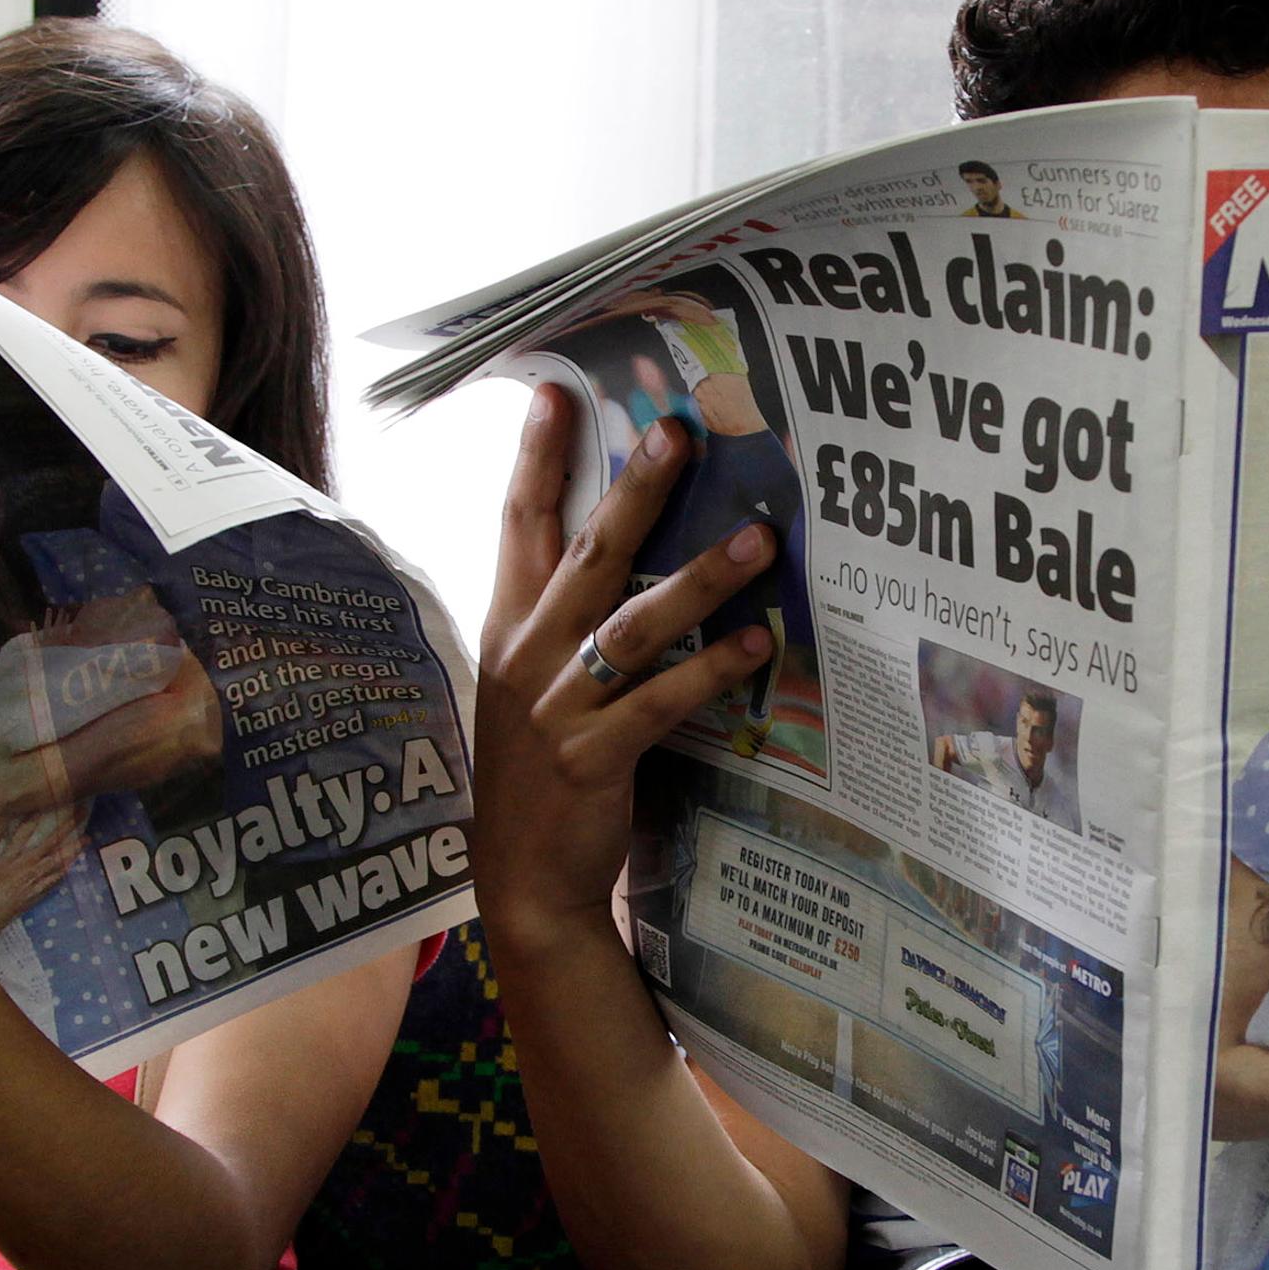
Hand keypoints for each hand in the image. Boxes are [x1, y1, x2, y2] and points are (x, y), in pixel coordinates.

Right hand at [0, 802, 88, 941]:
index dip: (36, 815)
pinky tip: (76, 863)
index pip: (23, 830)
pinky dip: (65, 870)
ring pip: (56, 858)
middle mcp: (21, 864)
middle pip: (48, 841)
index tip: (48, 801)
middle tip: (81, 811)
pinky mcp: (35, 893)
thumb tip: (12, 852)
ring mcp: (30, 878)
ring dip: (73, 848)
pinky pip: (54, 879)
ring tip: (88, 838)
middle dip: (65, 826)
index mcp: (8, 857)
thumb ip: (1, 861)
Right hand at [475, 385, 777, 948]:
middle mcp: (527, 656)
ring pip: (633, 624)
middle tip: (678, 434)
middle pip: (584, 555)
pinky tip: (759, 645)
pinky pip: (661, 702)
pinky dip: (712, 671)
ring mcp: (556, 707)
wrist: (522, 878)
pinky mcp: (592, 757)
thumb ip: (564, 616)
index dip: (534, 458)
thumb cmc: (538, 770)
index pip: (517, 524)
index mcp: (509, 627)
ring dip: (700, 578)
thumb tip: (619, 547)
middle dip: (633, 492)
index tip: (556, 391)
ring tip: (758, 538)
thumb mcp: (532, 682)